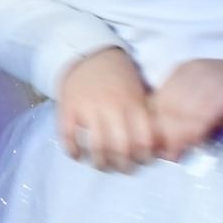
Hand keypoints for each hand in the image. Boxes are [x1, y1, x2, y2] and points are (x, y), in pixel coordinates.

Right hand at [57, 47, 154, 171]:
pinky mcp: (67, 106)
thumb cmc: (118, 76)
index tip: (142, 161)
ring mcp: (87, 107)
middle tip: (122, 169)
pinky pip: (67, 135)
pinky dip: (72, 150)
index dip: (144, 157)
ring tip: (101, 165)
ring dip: (99, 162)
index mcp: (132, 103)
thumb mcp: (138, 91)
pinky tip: (77, 156)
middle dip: (122, 165)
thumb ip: (143, 115)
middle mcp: (111, 107)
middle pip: (120, 148)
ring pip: (95, 145)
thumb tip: (154, 145)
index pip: (143, 140)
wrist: (88, 54)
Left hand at [150, 58, 222, 160]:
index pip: (156, 101)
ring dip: (175, 138)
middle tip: (167, 155)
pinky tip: (194, 147)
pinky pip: (199, 120)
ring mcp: (207, 81)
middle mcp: (190, 73)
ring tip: (177, 155)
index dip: (155, 125)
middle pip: (163, 108)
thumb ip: (188, 113)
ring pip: (178, 115)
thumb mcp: (209, 99)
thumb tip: (167, 141)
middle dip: (162, 134)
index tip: (158, 145)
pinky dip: (193, 136)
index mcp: (183, 72)